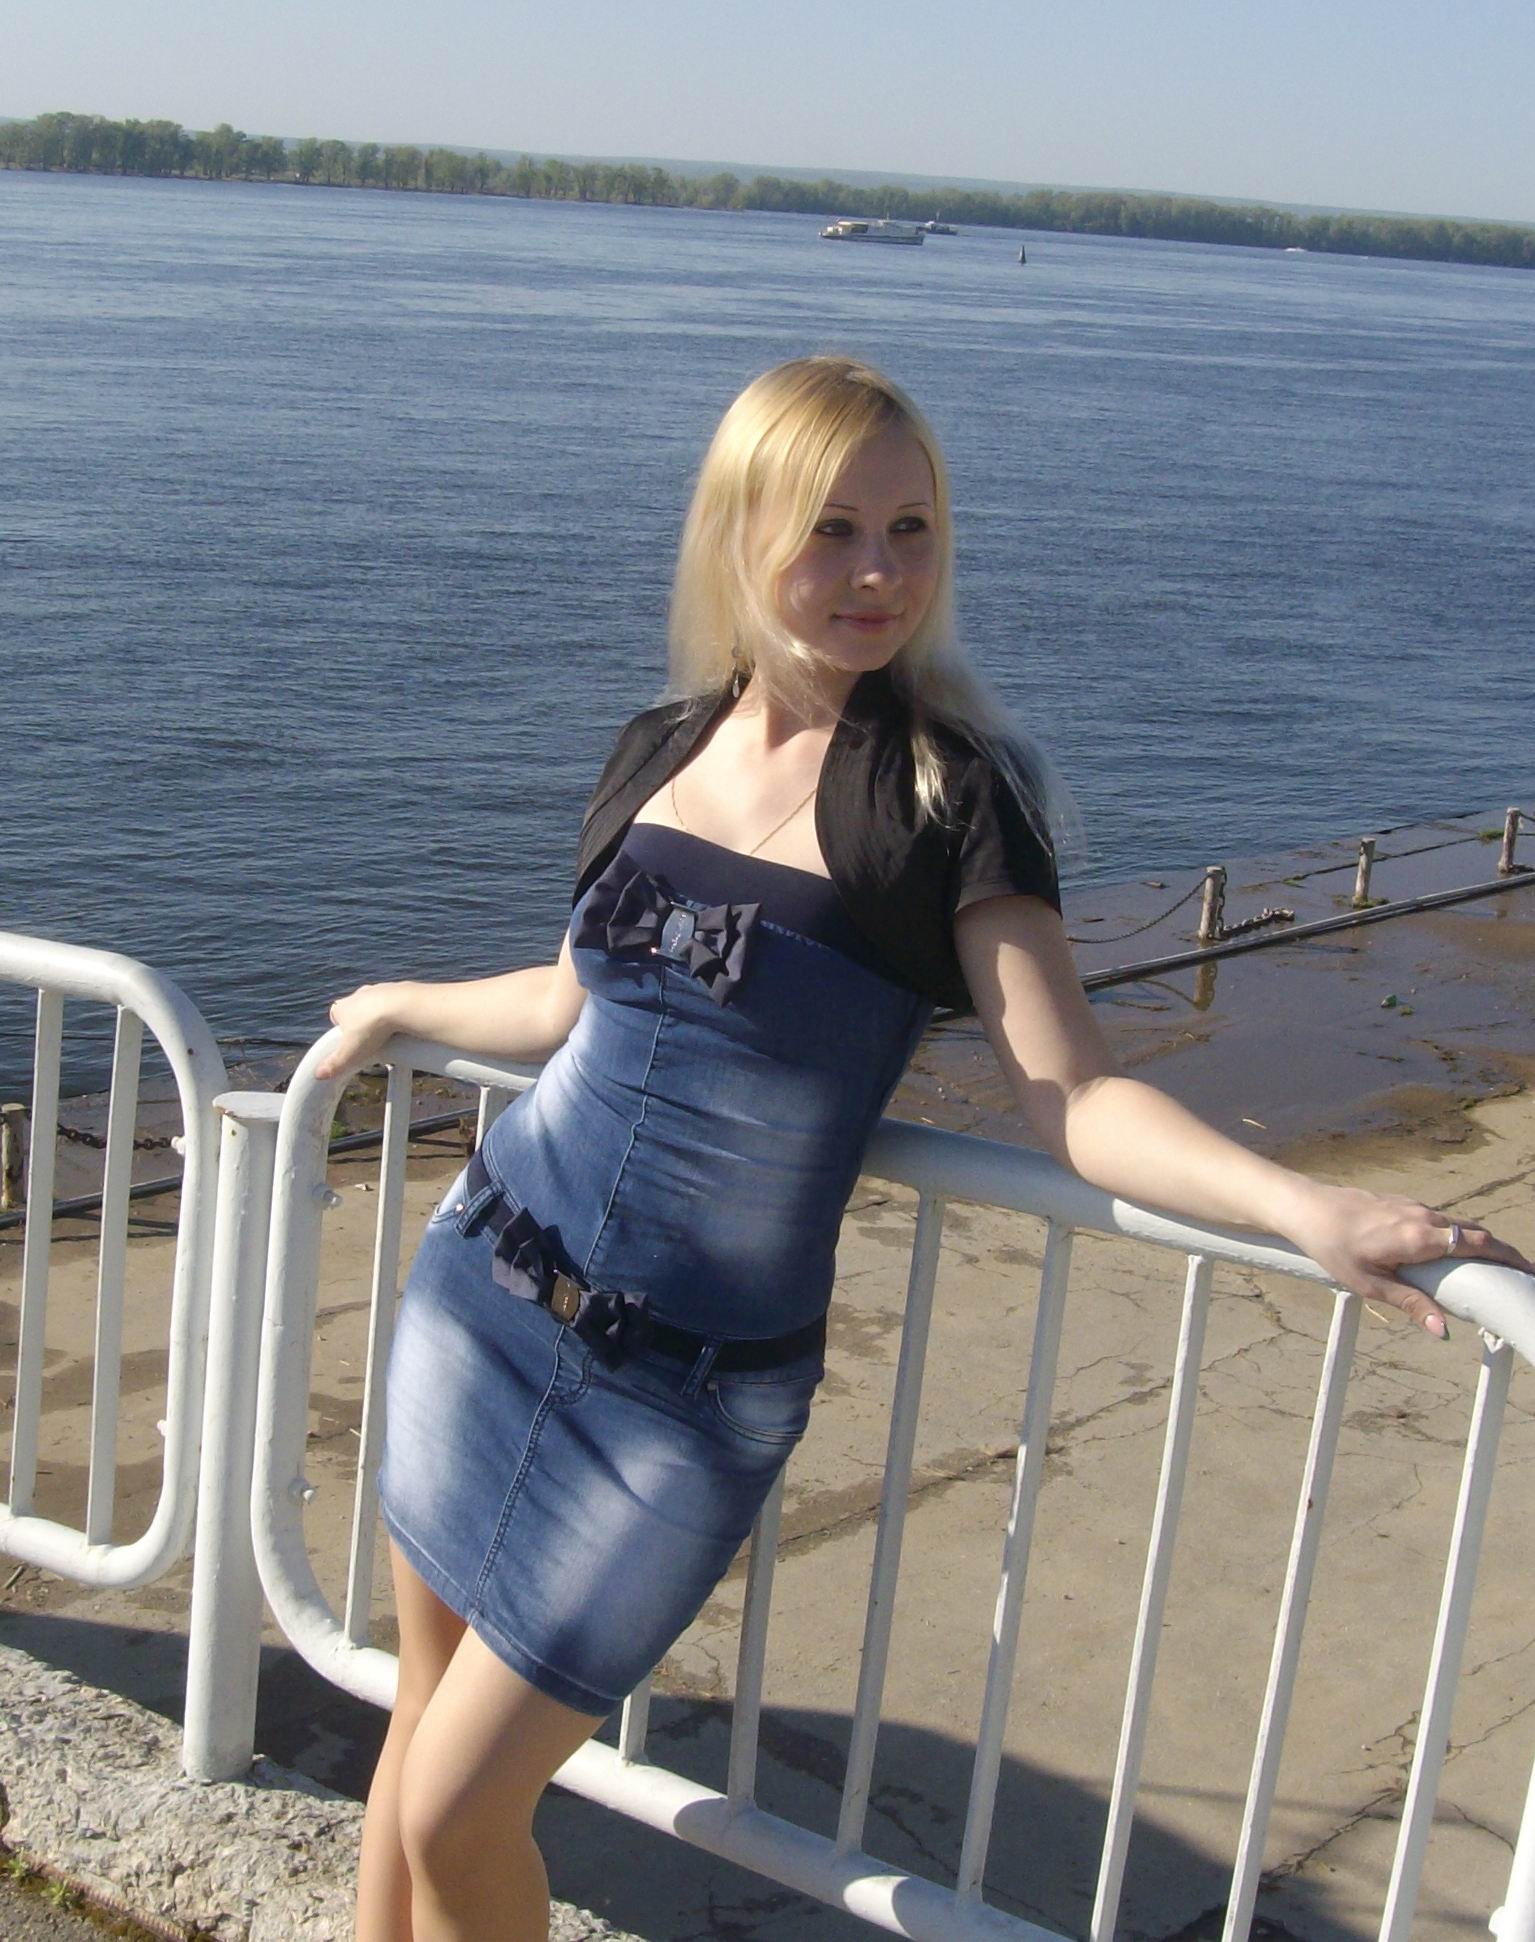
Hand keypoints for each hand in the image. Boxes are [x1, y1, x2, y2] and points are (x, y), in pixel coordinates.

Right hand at [314, 982, 407, 1080]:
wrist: (403, 1006)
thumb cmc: (372, 1027)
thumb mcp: (350, 1052)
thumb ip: (334, 1064)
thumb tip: (319, 1074)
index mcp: (343, 1007)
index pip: (335, 1015)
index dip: (339, 1028)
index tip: (345, 1041)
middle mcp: (360, 995)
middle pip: (356, 1010)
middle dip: (360, 1024)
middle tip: (367, 1042)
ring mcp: (380, 990)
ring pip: (377, 1005)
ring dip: (379, 1018)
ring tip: (387, 1036)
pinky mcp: (400, 990)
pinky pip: (397, 1003)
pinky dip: (398, 1013)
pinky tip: (402, 1027)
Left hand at [1281, 1181, 1532, 1337]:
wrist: (1307, 1208)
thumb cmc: (1334, 1248)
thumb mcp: (1370, 1283)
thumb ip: (1410, 1303)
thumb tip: (1443, 1330)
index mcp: (1419, 1236)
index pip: (1477, 1243)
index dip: (1507, 1257)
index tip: (1528, 1272)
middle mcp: (1423, 1216)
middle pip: (1474, 1232)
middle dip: (1501, 1252)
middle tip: (1519, 1276)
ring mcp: (1413, 1206)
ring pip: (1457, 1224)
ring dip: (1478, 1243)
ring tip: (1494, 1269)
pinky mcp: (1403, 1204)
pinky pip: (1440, 1220)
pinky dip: (1457, 1235)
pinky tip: (1455, 1253)